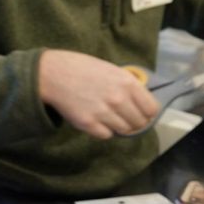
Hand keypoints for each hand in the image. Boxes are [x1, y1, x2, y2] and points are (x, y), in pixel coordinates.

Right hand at [38, 50, 159, 137]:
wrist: (53, 73)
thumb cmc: (82, 68)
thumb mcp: (111, 70)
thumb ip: (128, 86)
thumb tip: (140, 102)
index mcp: (127, 83)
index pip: (151, 109)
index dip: (147, 113)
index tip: (141, 113)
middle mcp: (119, 99)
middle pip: (139, 123)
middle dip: (134, 122)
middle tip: (124, 117)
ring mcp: (104, 113)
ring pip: (124, 130)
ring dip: (119, 126)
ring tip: (109, 117)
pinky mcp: (89, 124)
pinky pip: (106, 135)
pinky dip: (104, 130)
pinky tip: (96, 120)